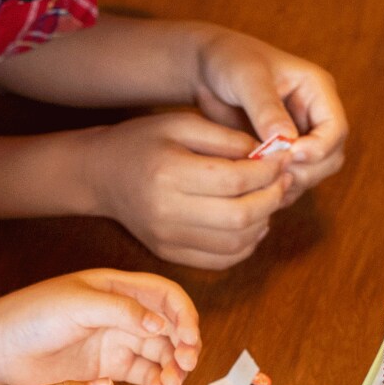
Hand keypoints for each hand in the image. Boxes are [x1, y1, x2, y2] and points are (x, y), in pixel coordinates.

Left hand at [0, 269, 199, 384]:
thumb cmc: (32, 315)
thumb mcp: (78, 305)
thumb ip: (121, 311)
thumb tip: (162, 325)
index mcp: (118, 288)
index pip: (167, 296)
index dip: (185, 315)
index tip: (189, 338)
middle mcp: (123, 314)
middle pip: (170, 327)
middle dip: (185, 345)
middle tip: (186, 365)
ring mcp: (116, 342)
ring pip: (161, 354)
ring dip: (174, 368)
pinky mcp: (108, 369)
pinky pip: (144, 375)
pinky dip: (158, 382)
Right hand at [82, 113, 295, 268]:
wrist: (99, 175)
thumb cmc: (141, 142)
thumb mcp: (180, 123)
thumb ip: (225, 138)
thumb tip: (269, 156)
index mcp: (169, 174)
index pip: (235, 181)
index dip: (268, 171)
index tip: (284, 158)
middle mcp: (167, 212)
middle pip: (239, 217)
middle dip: (272, 198)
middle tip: (283, 180)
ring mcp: (168, 240)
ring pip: (235, 244)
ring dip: (263, 223)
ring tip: (269, 199)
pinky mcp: (170, 255)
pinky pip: (220, 260)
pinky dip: (246, 245)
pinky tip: (253, 224)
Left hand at [192, 27, 346, 202]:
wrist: (208, 71)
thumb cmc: (229, 61)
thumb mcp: (246, 77)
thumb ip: (266, 108)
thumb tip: (286, 140)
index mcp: (317, 90)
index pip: (335, 129)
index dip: (318, 149)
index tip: (288, 155)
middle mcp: (315, 116)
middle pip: (330, 158)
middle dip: (304, 170)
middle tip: (269, 171)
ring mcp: (301, 138)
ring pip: (312, 174)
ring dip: (289, 182)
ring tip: (257, 178)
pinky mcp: (283, 155)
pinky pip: (290, 181)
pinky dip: (275, 188)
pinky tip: (253, 186)